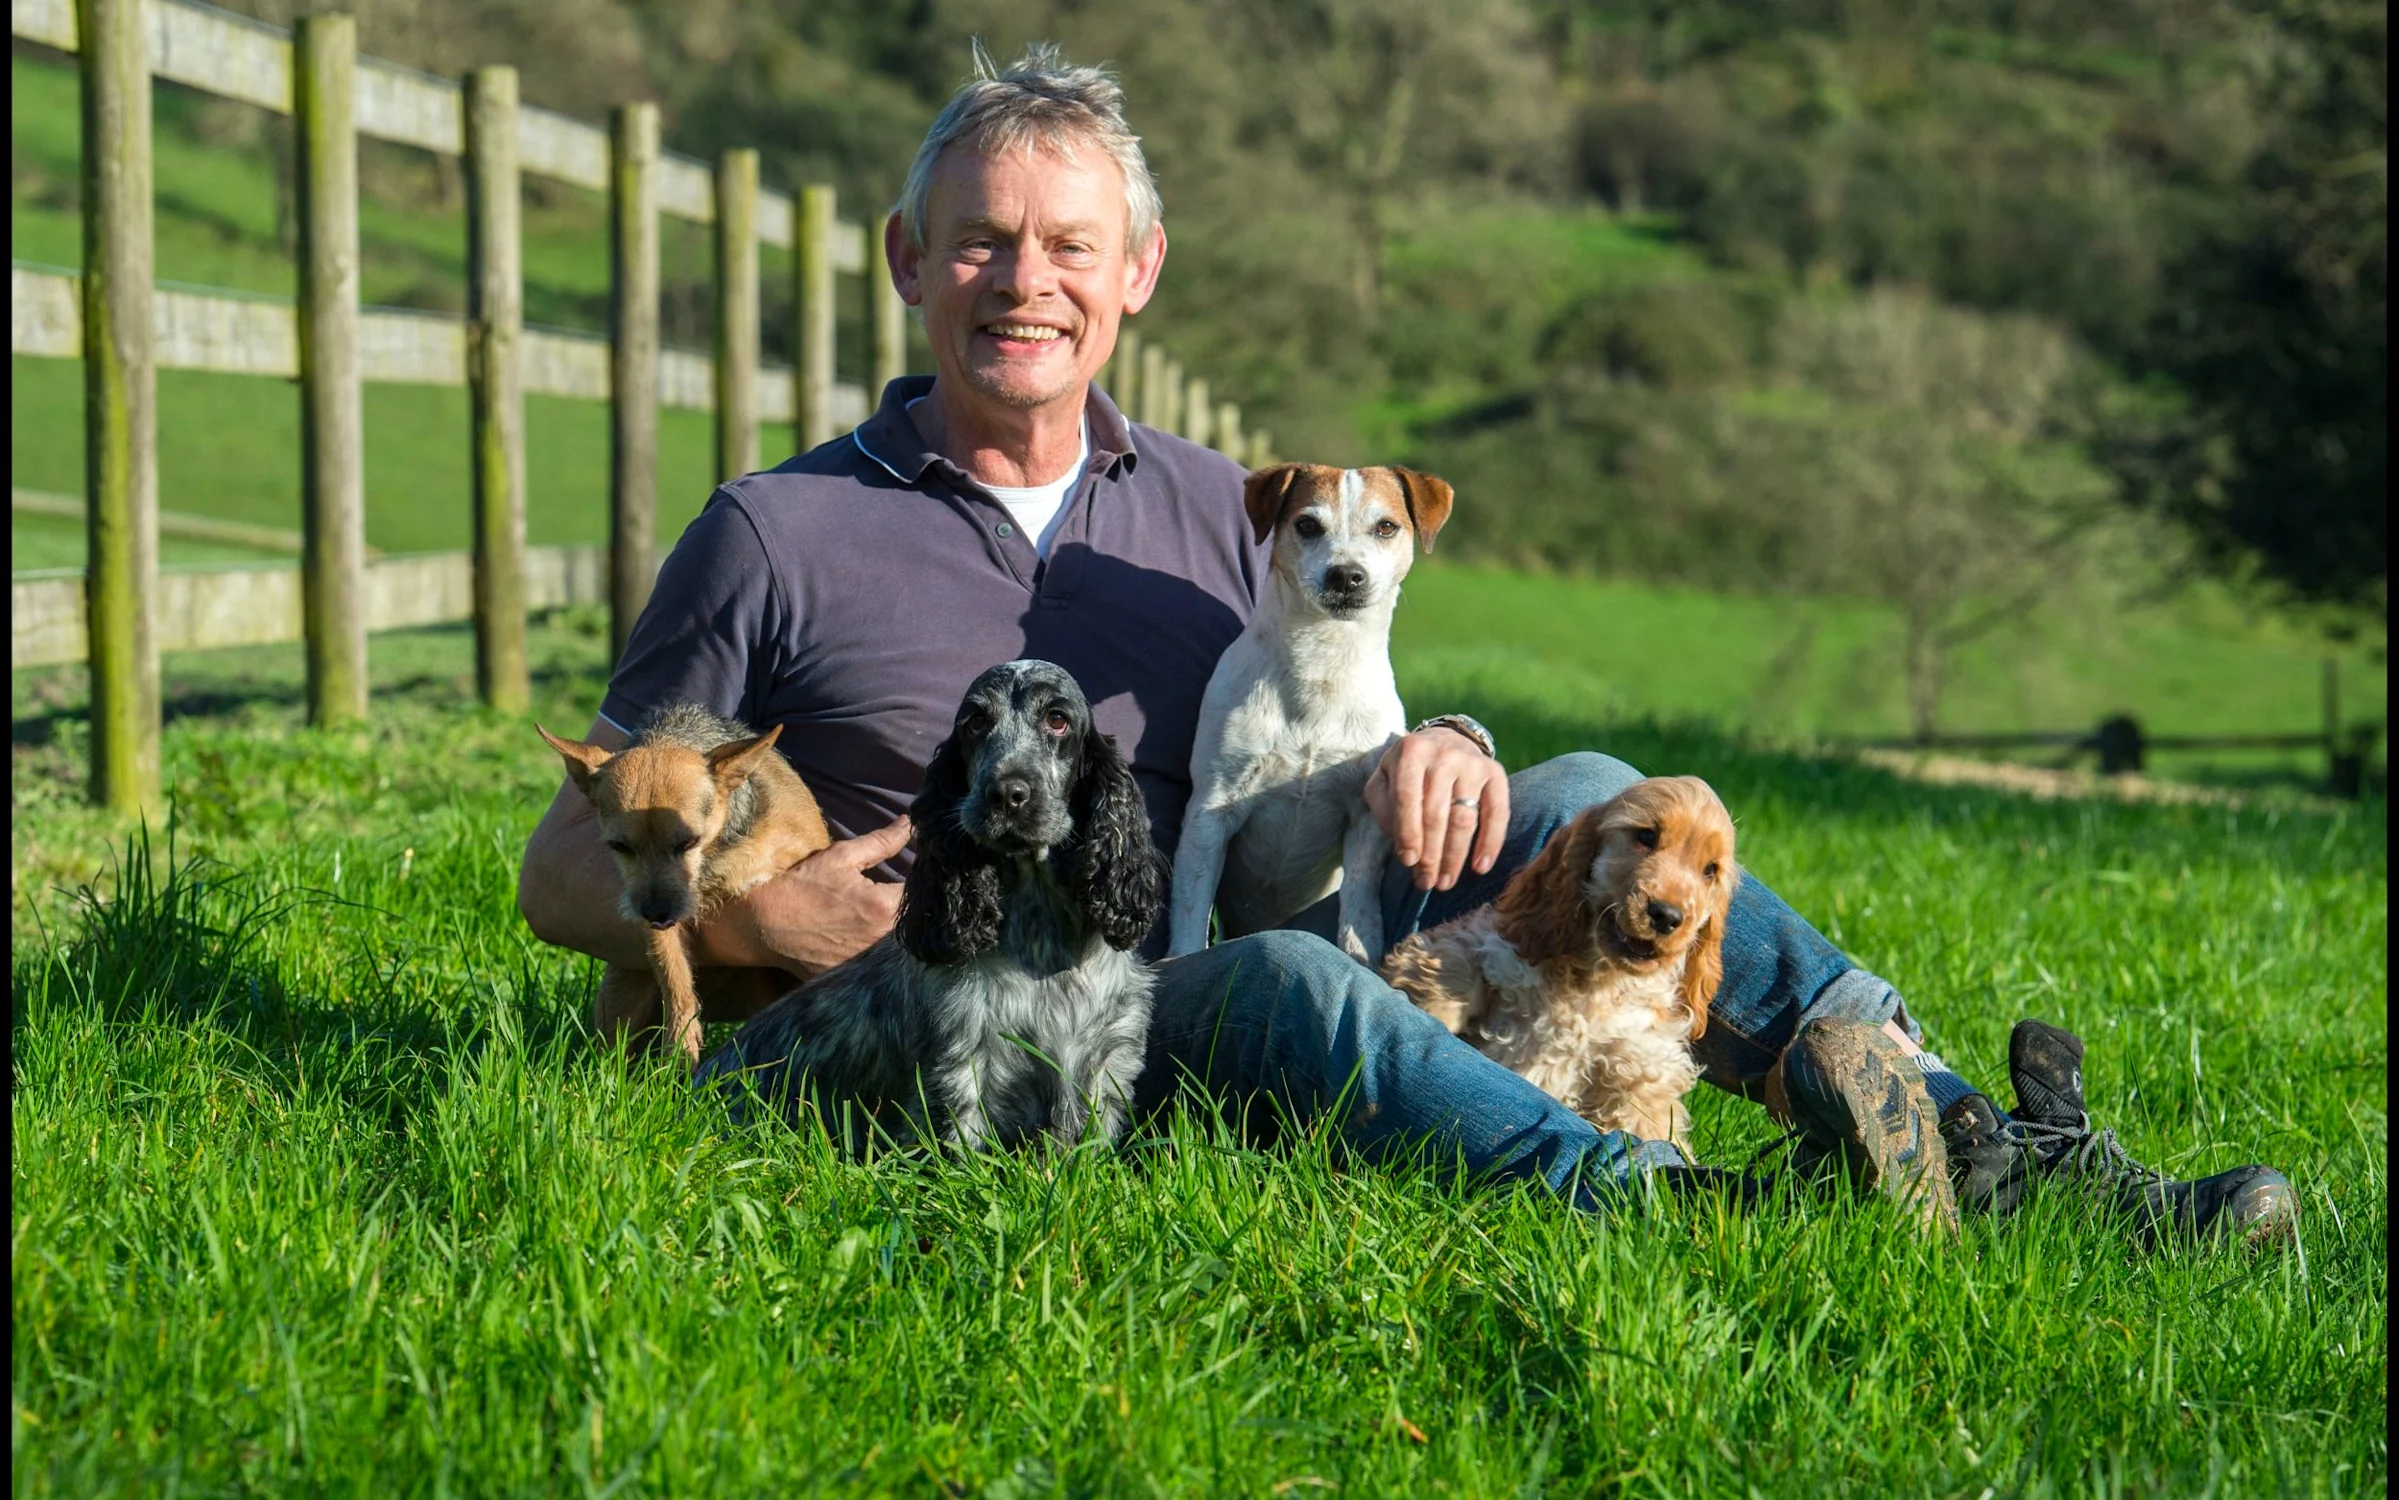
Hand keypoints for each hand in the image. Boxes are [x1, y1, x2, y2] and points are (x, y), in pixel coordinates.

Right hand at [703, 817, 910, 977]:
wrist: (761, 924)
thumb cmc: (801, 886)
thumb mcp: (841, 857)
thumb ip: (882, 842)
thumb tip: (910, 825)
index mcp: (884, 907)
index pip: (924, 894)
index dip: (925, 884)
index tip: (922, 876)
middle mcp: (881, 939)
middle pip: (917, 925)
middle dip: (918, 911)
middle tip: (908, 898)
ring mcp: (868, 962)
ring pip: (902, 948)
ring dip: (902, 935)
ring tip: (891, 920)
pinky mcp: (854, 977)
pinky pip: (879, 965)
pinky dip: (880, 955)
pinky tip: (869, 941)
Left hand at [1362, 728, 1509, 892]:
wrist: (1445, 740)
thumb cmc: (1409, 769)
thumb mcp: (1384, 780)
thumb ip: (1384, 808)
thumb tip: (1403, 845)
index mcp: (1411, 751)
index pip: (1407, 798)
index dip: (1407, 833)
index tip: (1407, 861)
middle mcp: (1444, 754)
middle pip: (1437, 814)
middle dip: (1430, 854)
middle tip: (1426, 882)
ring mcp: (1473, 763)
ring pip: (1464, 818)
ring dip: (1455, 856)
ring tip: (1445, 881)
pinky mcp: (1495, 773)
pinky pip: (1497, 813)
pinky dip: (1491, 843)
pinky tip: (1480, 867)